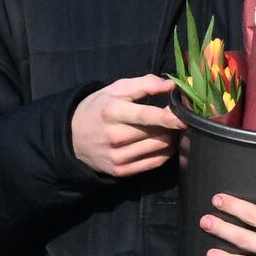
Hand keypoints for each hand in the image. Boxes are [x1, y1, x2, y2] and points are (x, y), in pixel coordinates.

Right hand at [71, 75, 185, 176]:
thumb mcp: (115, 89)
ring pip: (160, 147)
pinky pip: (155, 162)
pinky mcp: (120, 171)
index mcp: (112, 112)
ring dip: (171, 137)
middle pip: (158, 132)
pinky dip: (165, 152)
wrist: (71, 138)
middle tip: (176, 117)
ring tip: (168, 129)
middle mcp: (114, 136)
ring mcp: (117, 156)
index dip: (167, 118)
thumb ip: (144, 84)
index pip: (145, 116)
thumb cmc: (98, 108)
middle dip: (172, 125)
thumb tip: (171, 85)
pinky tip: (162, 142)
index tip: (185, 117)